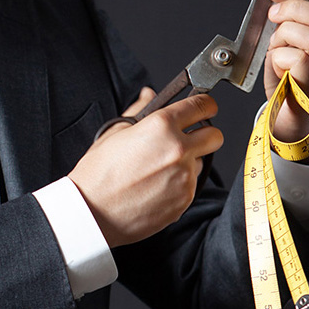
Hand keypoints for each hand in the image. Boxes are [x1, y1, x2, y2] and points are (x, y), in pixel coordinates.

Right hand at [67, 86, 224, 248]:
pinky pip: (191, 185)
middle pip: (215, 135)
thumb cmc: (98, 173)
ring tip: (159, 168)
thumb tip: (150, 95)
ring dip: (189, 161)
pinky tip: (156, 185)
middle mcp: (178, 150)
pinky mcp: (185, 199)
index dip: (205, 105)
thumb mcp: (115, 132)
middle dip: (206, 134)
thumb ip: (140, 109)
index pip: (203, 105)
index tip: (204, 108)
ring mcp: (184, 177)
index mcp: (161, 126)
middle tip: (189, 137)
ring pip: (202, 162)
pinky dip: (179, 183)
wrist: (93, 213)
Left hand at [255, 0, 308, 142]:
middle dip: (294, 11)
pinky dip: (280, 59)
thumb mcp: (286, 41)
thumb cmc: (290, 81)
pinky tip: (278, 69)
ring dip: (286, 38)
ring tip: (276, 48)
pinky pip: (299, 63)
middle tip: (272, 18)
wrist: (290, 123)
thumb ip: (282, 13)